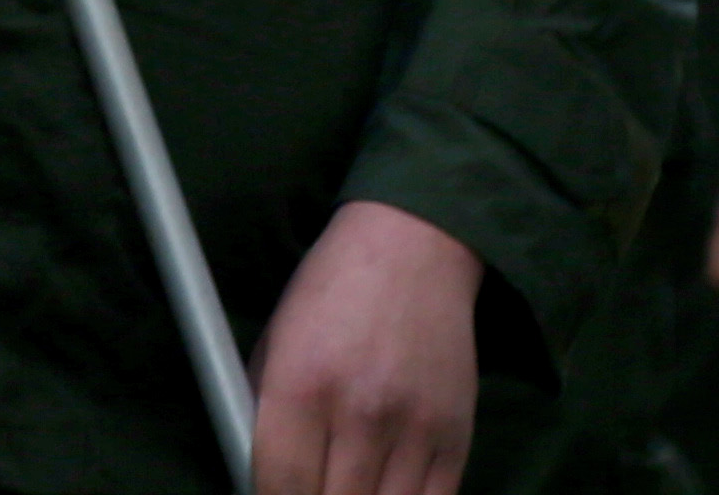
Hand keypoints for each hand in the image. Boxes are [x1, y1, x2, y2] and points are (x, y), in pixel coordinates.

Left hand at [252, 198, 478, 494]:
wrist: (414, 247)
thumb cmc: (330, 292)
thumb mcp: (276, 341)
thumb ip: (265, 413)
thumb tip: (260, 480)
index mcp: (301, 384)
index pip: (282, 486)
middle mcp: (360, 413)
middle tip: (311, 485)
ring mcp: (415, 430)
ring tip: (345, 484)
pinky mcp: (458, 438)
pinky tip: (384, 489)